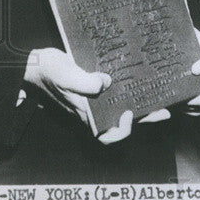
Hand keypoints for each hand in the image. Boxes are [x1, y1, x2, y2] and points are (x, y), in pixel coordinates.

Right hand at [22, 48, 166, 144]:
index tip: (129, 112)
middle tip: (164, 109)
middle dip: (146, 118)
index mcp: (85, 114)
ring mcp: (96, 100)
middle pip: (123, 122)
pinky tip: (143, 81)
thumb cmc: (46, 71)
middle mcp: (93, 111)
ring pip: (124, 107)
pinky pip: (118, 94)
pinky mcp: (97, 87)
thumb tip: (106, 82)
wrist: (34, 63)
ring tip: (161, 96)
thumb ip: (83, 81)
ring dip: (143, 104)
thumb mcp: (64, 73)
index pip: (107, 136)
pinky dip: (132, 91)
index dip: (122, 131)